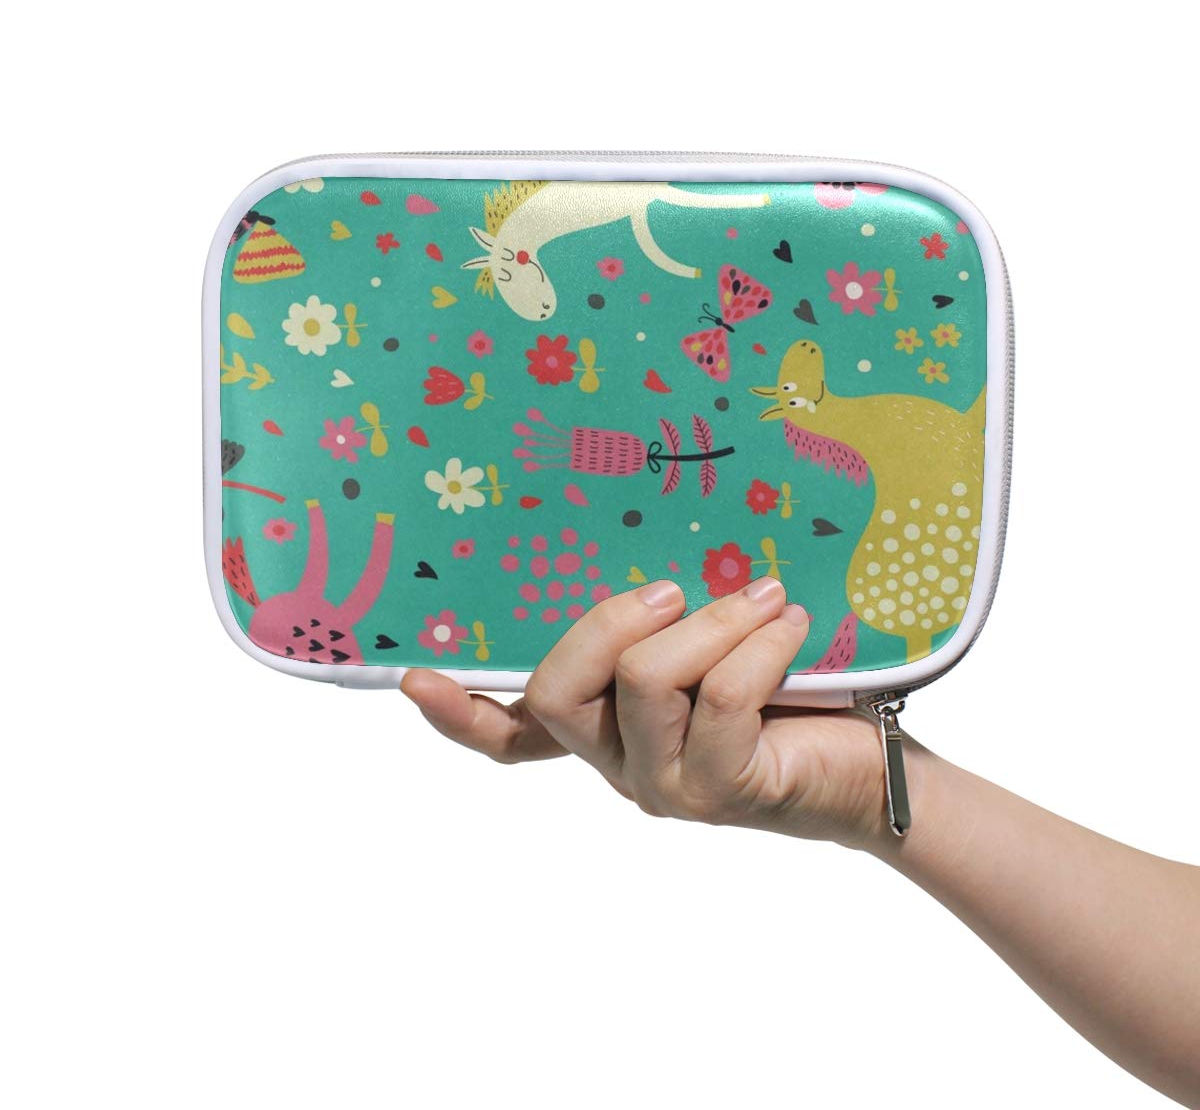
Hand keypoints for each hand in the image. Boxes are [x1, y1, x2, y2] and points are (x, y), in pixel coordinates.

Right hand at [401, 576, 891, 849]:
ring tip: (767, 599)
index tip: (413, 678)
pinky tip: (791, 626)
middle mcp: (619, 764)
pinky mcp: (721, 790)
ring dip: (710, 621)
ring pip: (643, 680)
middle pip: (559, 687)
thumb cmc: (790, 693)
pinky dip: (758, 642)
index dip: (460, 712)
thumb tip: (647, 552)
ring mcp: (664, 785)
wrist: (873, 766)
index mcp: (605, 730)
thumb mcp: (709, 647)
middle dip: (611, 620)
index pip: (512, 737)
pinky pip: (719, 694)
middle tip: (669, 591)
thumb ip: (663, 623)